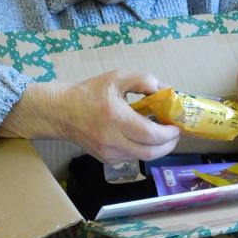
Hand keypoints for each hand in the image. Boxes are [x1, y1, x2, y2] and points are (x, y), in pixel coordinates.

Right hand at [1, 70, 179, 162]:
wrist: (61, 112)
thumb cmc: (90, 92)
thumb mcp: (117, 78)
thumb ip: (143, 81)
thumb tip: (166, 90)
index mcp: (115, 117)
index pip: (150, 134)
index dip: (167, 133)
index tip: (176, 126)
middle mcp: (112, 139)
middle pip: (149, 152)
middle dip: (168, 145)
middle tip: (174, 134)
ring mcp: (108, 153)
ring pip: (141, 157)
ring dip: (156, 149)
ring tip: (161, 136)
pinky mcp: (105, 159)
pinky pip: (131, 158)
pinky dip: (142, 150)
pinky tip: (143, 139)